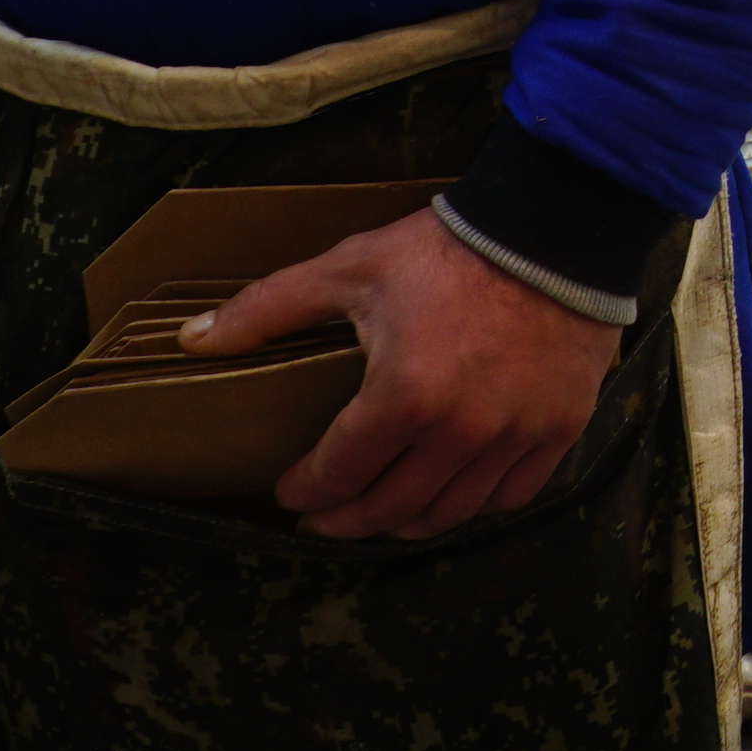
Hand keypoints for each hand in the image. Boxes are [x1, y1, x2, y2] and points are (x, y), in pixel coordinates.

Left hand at [182, 209, 619, 539]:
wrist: (554, 229)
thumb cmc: (447, 250)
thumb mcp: (351, 268)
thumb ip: (269, 308)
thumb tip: (193, 338)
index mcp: (402, 397)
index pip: (338, 475)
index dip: (305, 493)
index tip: (291, 493)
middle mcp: (459, 432)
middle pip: (390, 509)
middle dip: (345, 521)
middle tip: (325, 519)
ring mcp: (514, 436)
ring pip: (449, 512)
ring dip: (406, 521)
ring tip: (383, 513)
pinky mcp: (558, 429)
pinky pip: (511, 495)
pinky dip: (475, 504)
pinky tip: (453, 493)